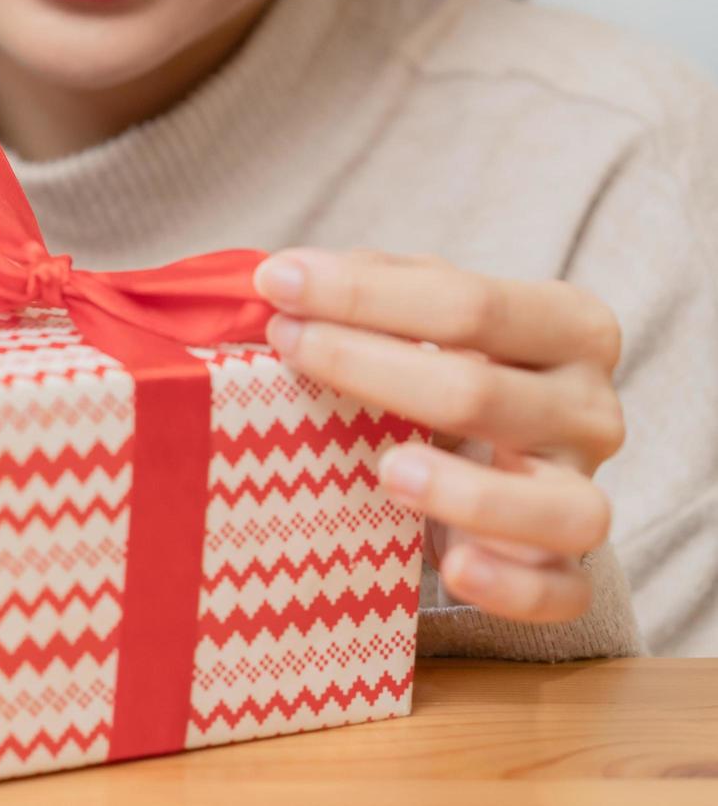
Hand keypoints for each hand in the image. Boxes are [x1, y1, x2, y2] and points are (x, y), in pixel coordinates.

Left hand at [252, 248, 625, 622]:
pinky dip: (511, 587)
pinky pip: (559, 593)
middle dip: (370, 366)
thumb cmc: (455, 369)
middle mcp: (590, 408)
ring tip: (389, 471)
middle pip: (481, 391)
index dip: (365, 292)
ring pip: (553, 504)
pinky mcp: (569, 570)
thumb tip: (290, 275)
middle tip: (287, 347)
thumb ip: (378, 285)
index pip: (470, 301)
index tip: (278, 281)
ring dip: (467, 492)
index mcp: (569, 326)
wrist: (502, 461)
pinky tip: (454, 566)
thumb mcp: (430, 316)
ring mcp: (585, 492)